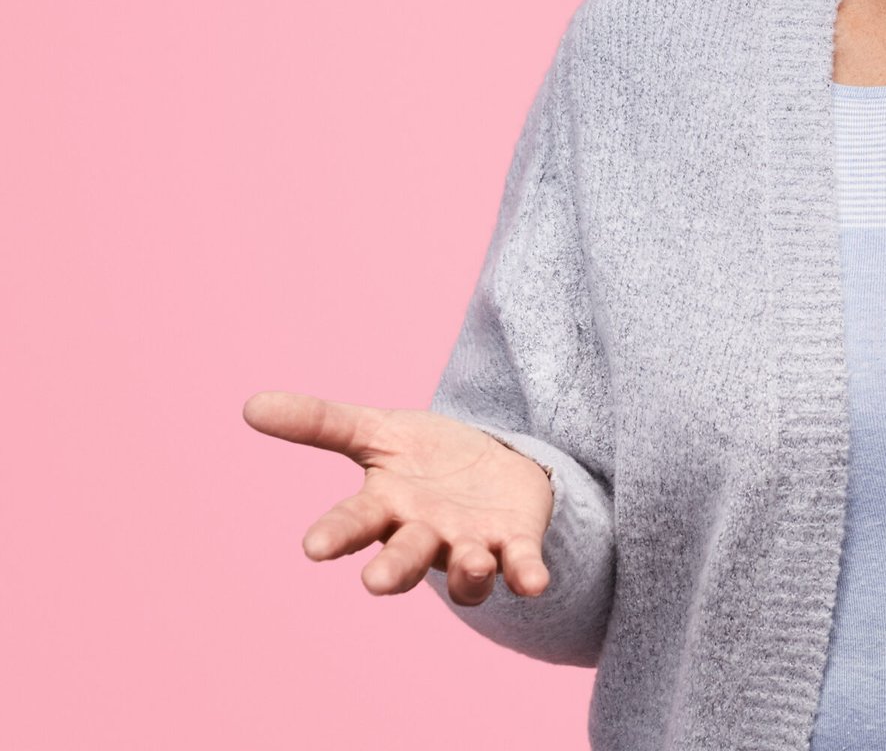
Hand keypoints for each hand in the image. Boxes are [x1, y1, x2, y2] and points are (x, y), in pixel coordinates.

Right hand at [242, 390, 554, 605]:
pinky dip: (525, 575)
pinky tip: (533, 582)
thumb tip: (249, 404)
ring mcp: (470, 544)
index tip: (313, 547)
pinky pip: (520, 566)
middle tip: (376, 583)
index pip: (352, 523)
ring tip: (474, 560)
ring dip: (469, 572)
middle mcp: (424, 534)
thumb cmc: (423, 457)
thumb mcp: (376, 430)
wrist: (493, 465)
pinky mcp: (515, 544)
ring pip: (465, 573)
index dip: (335, 535)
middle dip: (393, 570)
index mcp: (386, 507)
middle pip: (405, 557)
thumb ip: (320, 422)